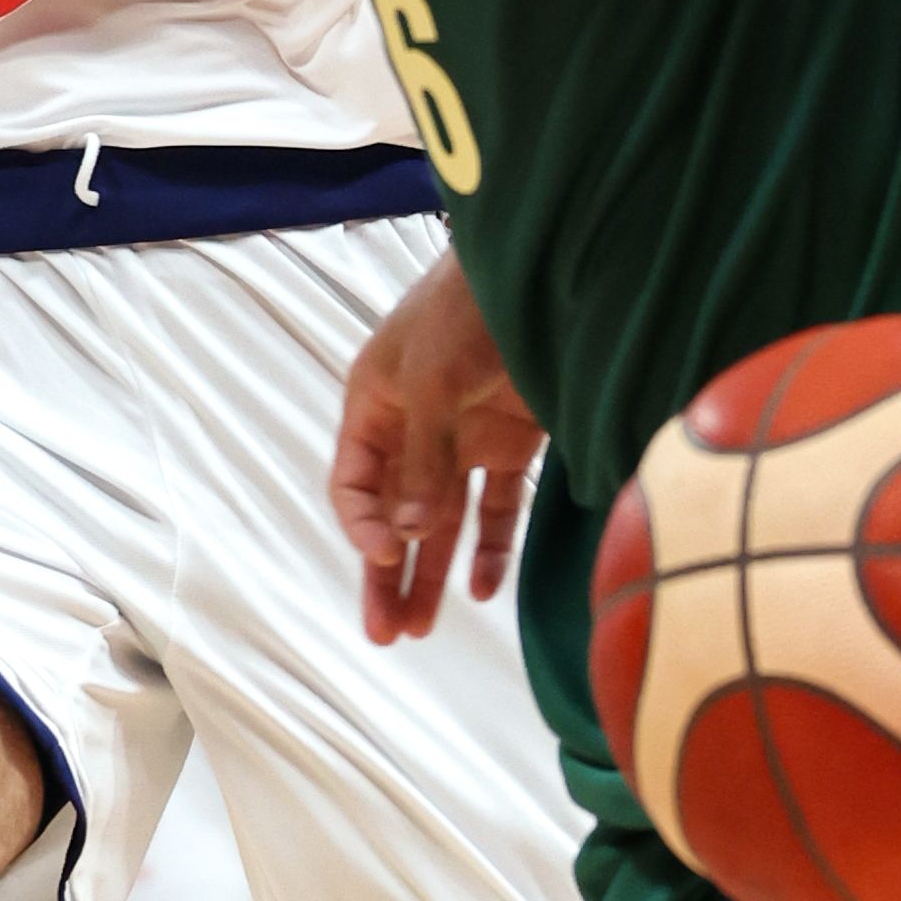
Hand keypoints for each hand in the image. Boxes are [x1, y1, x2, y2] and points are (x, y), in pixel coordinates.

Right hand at [333, 254, 540, 644]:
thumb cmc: (467, 309)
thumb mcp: (433, 381)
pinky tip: (483, 588)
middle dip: (385, 574)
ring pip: (439, 521)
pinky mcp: (512, 443)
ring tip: (420, 630)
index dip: (363, 526)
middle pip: (392, 515)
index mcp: (374, 404)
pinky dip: (490, 546)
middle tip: (382, 633)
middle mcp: (414, 427)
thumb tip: (410, 537)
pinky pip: (495, 507)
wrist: (546, 267)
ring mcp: (464, 437)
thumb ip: (424, 460)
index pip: (354, 484)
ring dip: (430, 573)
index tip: (384, 557)